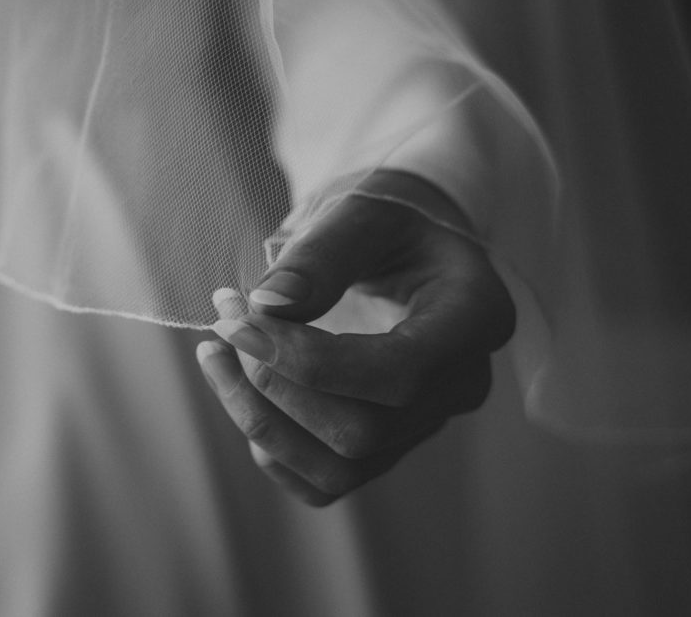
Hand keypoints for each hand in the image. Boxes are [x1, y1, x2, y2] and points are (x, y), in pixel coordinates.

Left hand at [196, 173, 513, 505]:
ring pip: (341, 467)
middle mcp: (462, 384)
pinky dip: (271, 446)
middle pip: (365, 433)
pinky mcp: (390, 444)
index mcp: (475, 316)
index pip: (398, 373)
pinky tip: (240, 388)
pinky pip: (327, 481)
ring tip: (215, 351)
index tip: (241, 318)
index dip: (309, 361)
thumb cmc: (388, 218)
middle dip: (275, 386)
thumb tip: (269, 305)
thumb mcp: (362, 210)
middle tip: (225, 319)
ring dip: (259, 418)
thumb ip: (322, 252)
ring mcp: (428, 422)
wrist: (402, 241)